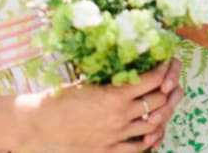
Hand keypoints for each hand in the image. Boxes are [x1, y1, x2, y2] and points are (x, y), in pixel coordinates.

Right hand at [19, 59, 182, 152]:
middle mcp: (120, 115)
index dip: (164, 70)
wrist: (37, 126)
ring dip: (161, 115)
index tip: (165, 64)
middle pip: (159, 102)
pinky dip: (148, 139)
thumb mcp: (89, 82)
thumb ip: (113, 80)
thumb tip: (133, 68)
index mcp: (115, 94)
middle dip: (168, 91)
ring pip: (153, 125)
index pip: (154, 80)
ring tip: (162, 108)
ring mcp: (115, 135)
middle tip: (169, 85)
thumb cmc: (59, 99)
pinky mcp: (107, 151)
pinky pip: (137, 147)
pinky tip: (150, 133)